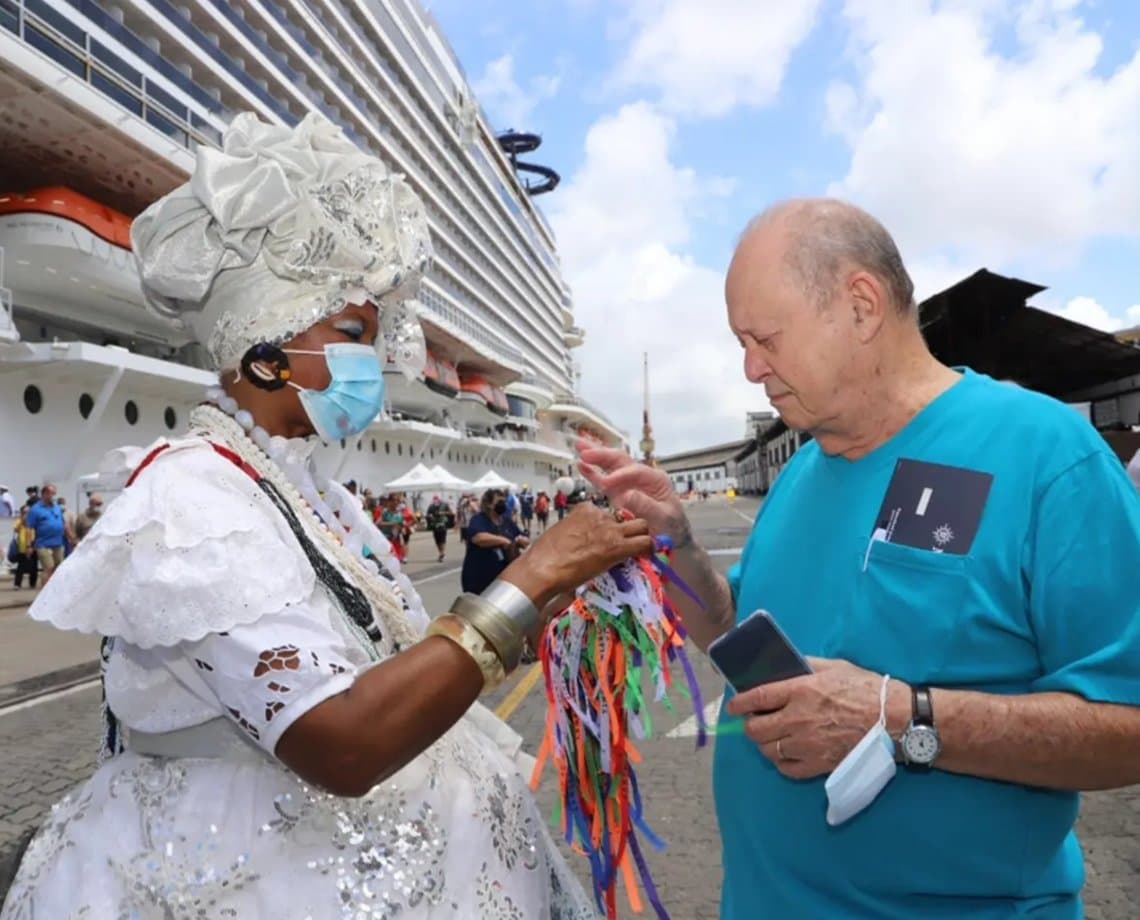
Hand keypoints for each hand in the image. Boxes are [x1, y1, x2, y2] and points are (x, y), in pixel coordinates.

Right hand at [500, 502, 654, 609]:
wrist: (542, 568)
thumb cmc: (543, 556)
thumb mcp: (560, 534)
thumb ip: (574, 534)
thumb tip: (579, 545)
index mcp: (583, 510)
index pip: (605, 513)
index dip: (609, 527)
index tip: (606, 540)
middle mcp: (599, 515)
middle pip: (625, 516)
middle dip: (628, 528)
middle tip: (627, 543)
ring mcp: (610, 529)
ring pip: (641, 526)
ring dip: (642, 537)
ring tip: (641, 550)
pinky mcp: (617, 546)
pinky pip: (644, 543)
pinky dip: (648, 549)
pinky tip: (646, 557)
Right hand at [575, 439, 690, 544]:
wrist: (670, 540)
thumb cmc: (671, 528)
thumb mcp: (663, 518)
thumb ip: (645, 506)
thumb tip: (626, 495)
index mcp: (655, 479)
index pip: (635, 471)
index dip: (619, 475)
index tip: (606, 484)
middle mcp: (641, 477)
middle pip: (621, 461)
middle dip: (602, 455)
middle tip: (585, 452)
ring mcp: (628, 484)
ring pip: (610, 465)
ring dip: (595, 456)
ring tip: (579, 446)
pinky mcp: (618, 493)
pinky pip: (604, 480)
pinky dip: (592, 473)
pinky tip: (581, 465)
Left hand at [724, 658, 908, 779]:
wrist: (895, 719)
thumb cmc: (866, 688)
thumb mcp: (834, 667)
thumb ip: (806, 666)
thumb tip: (785, 666)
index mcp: (800, 690)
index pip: (757, 697)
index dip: (740, 702)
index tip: (734, 705)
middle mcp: (798, 719)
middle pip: (756, 729)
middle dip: (750, 724)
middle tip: (755, 720)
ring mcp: (808, 744)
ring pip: (768, 750)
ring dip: (764, 743)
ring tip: (770, 736)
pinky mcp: (820, 764)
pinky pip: (787, 769)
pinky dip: (781, 762)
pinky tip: (785, 754)